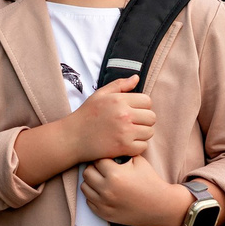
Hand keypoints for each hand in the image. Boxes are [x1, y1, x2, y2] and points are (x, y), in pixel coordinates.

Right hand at [13, 76, 154, 187]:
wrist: (72, 138)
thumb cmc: (86, 115)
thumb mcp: (100, 95)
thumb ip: (119, 85)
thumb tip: (136, 78)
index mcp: (119, 100)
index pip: (147, 101)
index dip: (142, 106)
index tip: (134, 111)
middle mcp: (124, 115)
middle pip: (151, 117)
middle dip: (144, 120)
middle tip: (133, 123)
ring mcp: (125, 133)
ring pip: (149, 132)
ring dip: (142, 133)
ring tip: (130, 133)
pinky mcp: (123, 148)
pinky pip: (143, 146)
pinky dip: (137, 146)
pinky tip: (127, 143)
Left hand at [83, 159, 191, 225]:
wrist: (160, 206)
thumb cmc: (150, 182)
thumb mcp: (139, 162)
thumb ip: (122, 153)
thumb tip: (107, 147)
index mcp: (115, 174)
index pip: (97, 160)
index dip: (103, 158)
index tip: (108, 160)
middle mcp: (107, 189)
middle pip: (87, 172)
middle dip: (95, 169)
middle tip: (104, 170)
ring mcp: (104, 203)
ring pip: (84, 187)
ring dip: (92, 182)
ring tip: (103, 181)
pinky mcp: (104, 214)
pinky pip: (89, 201)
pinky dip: (94, 196)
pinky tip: (105, 193)